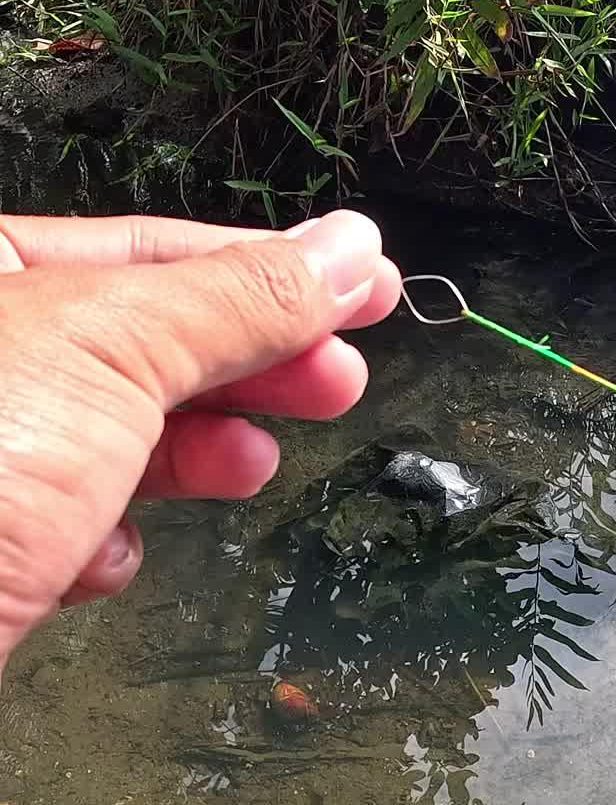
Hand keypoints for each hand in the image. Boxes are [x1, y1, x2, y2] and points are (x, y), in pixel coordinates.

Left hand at [0, 209, 399, 675]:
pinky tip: (106, 555)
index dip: (272, 267)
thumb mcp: (111, 350)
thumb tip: (342, 249)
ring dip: (196, 452)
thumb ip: (235, 297)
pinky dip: (105, 540)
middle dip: (249, 363)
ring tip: (252, 464)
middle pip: (144, 339)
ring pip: (113, 435)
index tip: (362, 285)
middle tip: (337, 378)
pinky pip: (64, 524)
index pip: (155, 249)